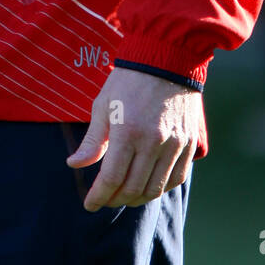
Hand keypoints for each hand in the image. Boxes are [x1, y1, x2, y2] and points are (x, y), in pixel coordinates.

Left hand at [66, 67, 200, 210]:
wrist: (166, 59)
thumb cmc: (128, 81)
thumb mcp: (103, 105)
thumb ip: (92, 141)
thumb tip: (74, 165)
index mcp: (128, 131)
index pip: (111, 178)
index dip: (99, 196)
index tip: (89, 204)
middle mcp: (153, 142)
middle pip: (133, 188)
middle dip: (115, 199)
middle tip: (105, 199)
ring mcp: (175, 144)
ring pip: (156, 188)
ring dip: (137, 198)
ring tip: (124, 195)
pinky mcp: (189, 143)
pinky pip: (177, 177)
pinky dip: (161, 188)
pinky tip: (148, 186)